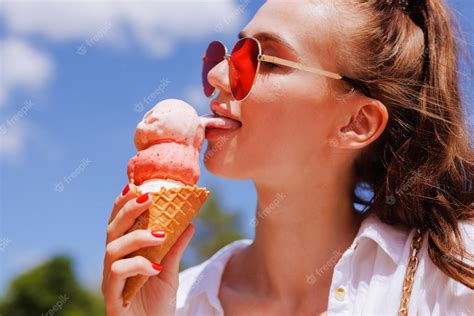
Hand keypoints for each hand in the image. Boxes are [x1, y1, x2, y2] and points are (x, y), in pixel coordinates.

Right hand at [102, 183, 194, 315]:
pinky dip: (137, 266)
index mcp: (124, 254)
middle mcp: (113, 264)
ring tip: (161, 235)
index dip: (123, 204)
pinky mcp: (112, 297)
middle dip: (128, 210)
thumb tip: (190, 223)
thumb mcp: (169, 272)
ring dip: (137, 237)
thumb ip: (175, 248)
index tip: (134, 186)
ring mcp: (110, 281)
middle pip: (112, 230)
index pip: (119, 224)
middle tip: (148, 198)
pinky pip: (117, 274)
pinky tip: (155, 268)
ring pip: (112, 249)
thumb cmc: (157, 305)